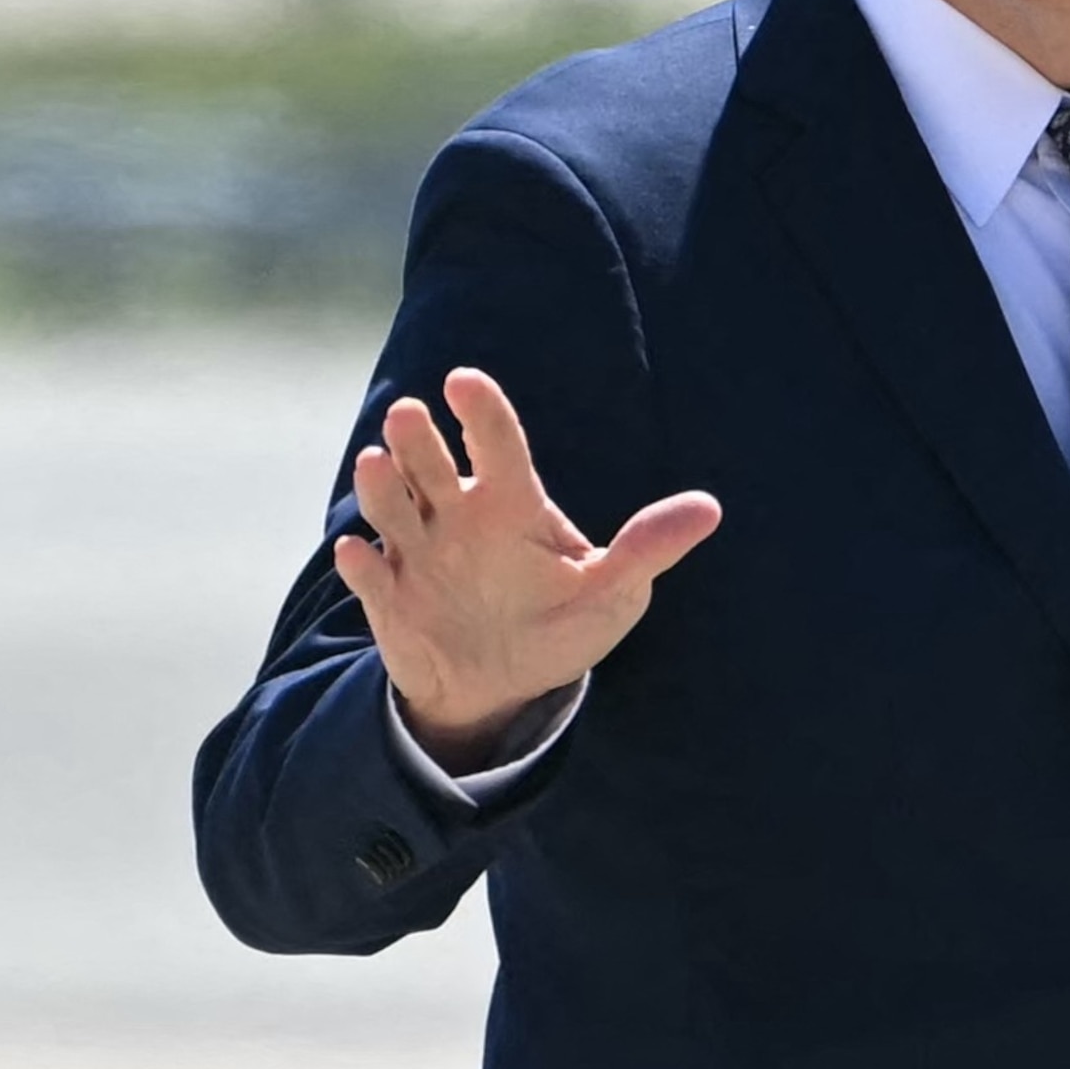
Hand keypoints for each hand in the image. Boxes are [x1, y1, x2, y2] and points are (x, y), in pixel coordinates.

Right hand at [336, 366, 719, 773]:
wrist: (505, 686)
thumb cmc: (559, 624)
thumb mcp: (613, 591)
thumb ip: (648, 549)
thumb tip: (709, 510)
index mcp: (509, 502)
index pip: (496, 445)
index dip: (480, 412)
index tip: (463, 382)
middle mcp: (456, 516)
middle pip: (430, 464)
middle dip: (416, 439)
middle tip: (408, 416)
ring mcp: (417, 555)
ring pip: (391, 507)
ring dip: (381, 487)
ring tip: (375, 463)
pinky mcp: (391, 600)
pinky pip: (370, 577)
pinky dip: (363, 566)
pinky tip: (360, 554)